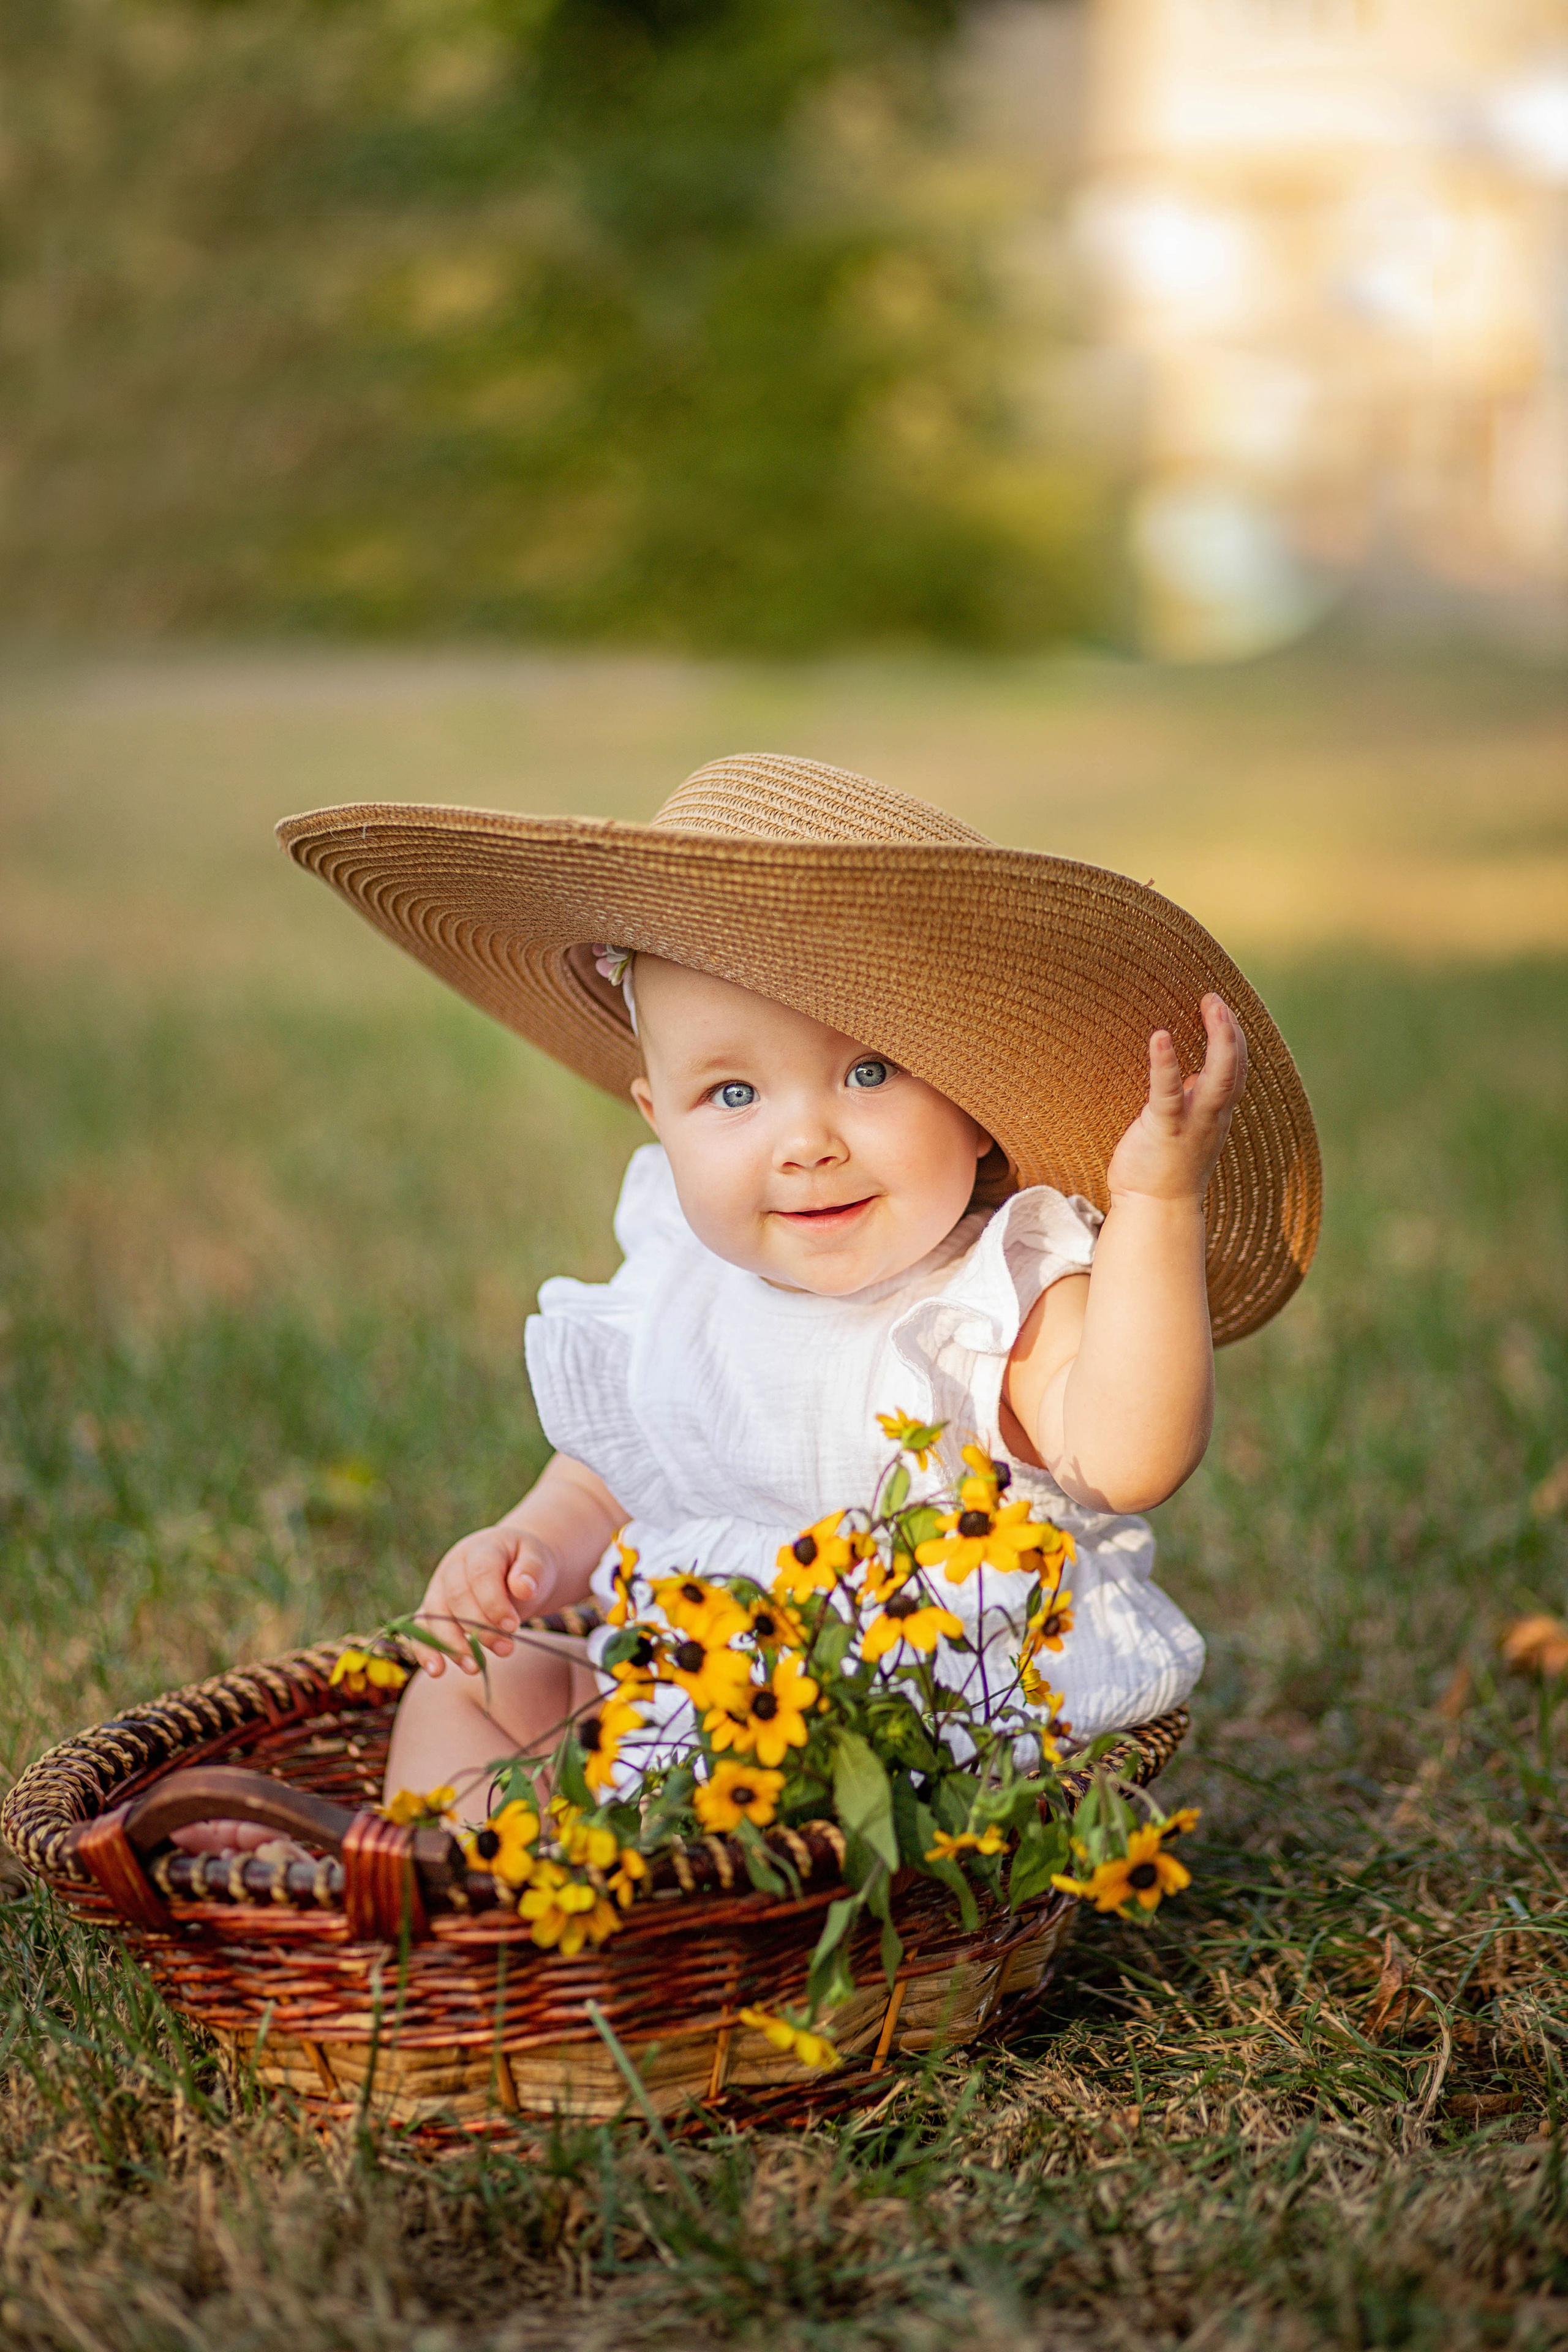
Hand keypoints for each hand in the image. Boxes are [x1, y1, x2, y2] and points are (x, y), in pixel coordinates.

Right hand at [414, 1524, 559, 1677]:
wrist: (513, 1567)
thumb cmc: (525, 1564)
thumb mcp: (537, 1558)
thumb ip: (532, 1570)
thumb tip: (524, 1588)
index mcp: (480, 1549)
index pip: (480, 1574)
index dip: (494, 1602)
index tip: (513, 1626)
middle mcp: (453, 1566)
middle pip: (456, 1597)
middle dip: (479, 1628)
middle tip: (506, 1649)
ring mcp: (439, 1587)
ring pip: (435, 1615)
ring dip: (452, 1644)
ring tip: (474, 1668)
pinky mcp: (433, 1610)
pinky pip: (421, 1629)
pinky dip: (425, 1650)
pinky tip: (437, 1670)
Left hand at [1105, 993, 1247, 1205]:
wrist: (1156, 1210)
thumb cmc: (1163, 1165)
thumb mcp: (1183, 1124)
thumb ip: (1190, 1098)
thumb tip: (1186, 1072)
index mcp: (1215, 1111)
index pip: (1236, 1069)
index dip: (1233, 1037)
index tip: (1221, 1006)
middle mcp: (1212, 1114)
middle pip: (1236, 1067)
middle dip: (1232, 1031)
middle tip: (1217, 998)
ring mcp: (1193, 1122)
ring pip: (1220, 1078)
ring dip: (1220, 1040)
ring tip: (1211, 1005)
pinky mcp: (1165, 1129)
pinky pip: (1169, 1092)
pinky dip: (1167, 1063)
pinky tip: (1161, 1037)